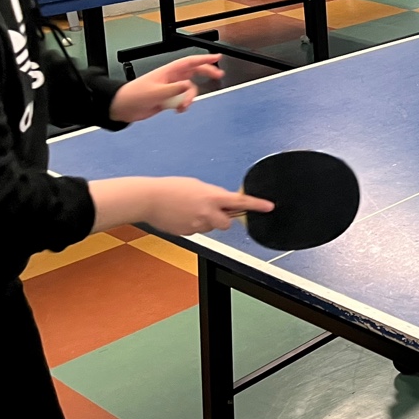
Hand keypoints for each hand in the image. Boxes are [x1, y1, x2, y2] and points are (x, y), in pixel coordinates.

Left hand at [109, 54, 222, 121]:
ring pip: (189, 90)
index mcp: (168, 72)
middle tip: (218, 75)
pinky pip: (182, 100)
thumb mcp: (155, 92)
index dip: (204, 59)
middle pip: (194, 72)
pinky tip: (178, 110)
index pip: (190, 62)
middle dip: (207, 73)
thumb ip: (174, 89)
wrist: (122, 108)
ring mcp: (170, 89)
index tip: (216, 57)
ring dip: (190, 98)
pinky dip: (183, 105)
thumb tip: (189, 86)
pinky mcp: (168, 99)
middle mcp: (171, 79)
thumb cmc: (133, 96)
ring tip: (183, 106)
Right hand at [144, 177, 272, 235]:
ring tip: (190, 209)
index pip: (240, 203)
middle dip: (224, 218)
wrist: (149, 199)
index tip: (269, 207)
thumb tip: (222, 202)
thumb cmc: (171, 188)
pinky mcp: (188, 233)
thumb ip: (213, 195)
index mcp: (212, 197)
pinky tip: (182, 215)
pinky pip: (197, 230)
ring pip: (211, 227)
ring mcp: (197, 225)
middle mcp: (207, 213)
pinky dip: (194, 224)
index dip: (257, 205)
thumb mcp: (197, 186)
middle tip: (212, 208)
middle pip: (227, 223)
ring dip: (207, 220)